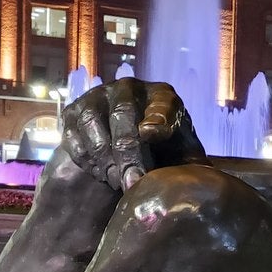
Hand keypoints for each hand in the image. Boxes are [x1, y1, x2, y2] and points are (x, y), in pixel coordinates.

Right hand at [61, 78, 209, 191]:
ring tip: (115, 181)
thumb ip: (191, 163)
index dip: (157, 118)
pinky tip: (100, 173)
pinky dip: (85, 157)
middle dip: (127, 152)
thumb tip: (198, 174)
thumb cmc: (162, 155)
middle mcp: (129, 88)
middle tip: (131, 182)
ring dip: (103, 156)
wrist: (127, 153)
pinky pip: (73, 133)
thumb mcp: (181, 158)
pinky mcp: (74, 111)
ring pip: (93, 121)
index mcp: (163, 96)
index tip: (150, 134)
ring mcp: (98, 96)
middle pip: (123, 114)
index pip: (162, 103)